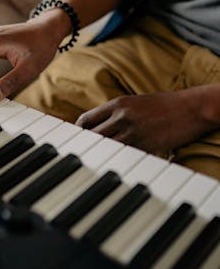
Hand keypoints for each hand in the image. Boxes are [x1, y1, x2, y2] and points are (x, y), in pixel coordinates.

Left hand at [75, 90, 211, 154]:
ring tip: (94, 164)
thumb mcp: (137, 101)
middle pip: (92, 135)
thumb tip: (103, 126)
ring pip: (106, 148)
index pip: (87, 118)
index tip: (77, 139)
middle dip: (86, 145)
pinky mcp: (145, 146)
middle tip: (81, 155)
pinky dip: (120, 162)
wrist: (191, 108)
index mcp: (118, 103)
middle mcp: (121, 116)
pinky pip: (125, 157)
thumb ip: (118, 112)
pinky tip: (116, 167)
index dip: (79, 131)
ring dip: (101, 156)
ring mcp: (132, 132)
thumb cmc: (166, 104)